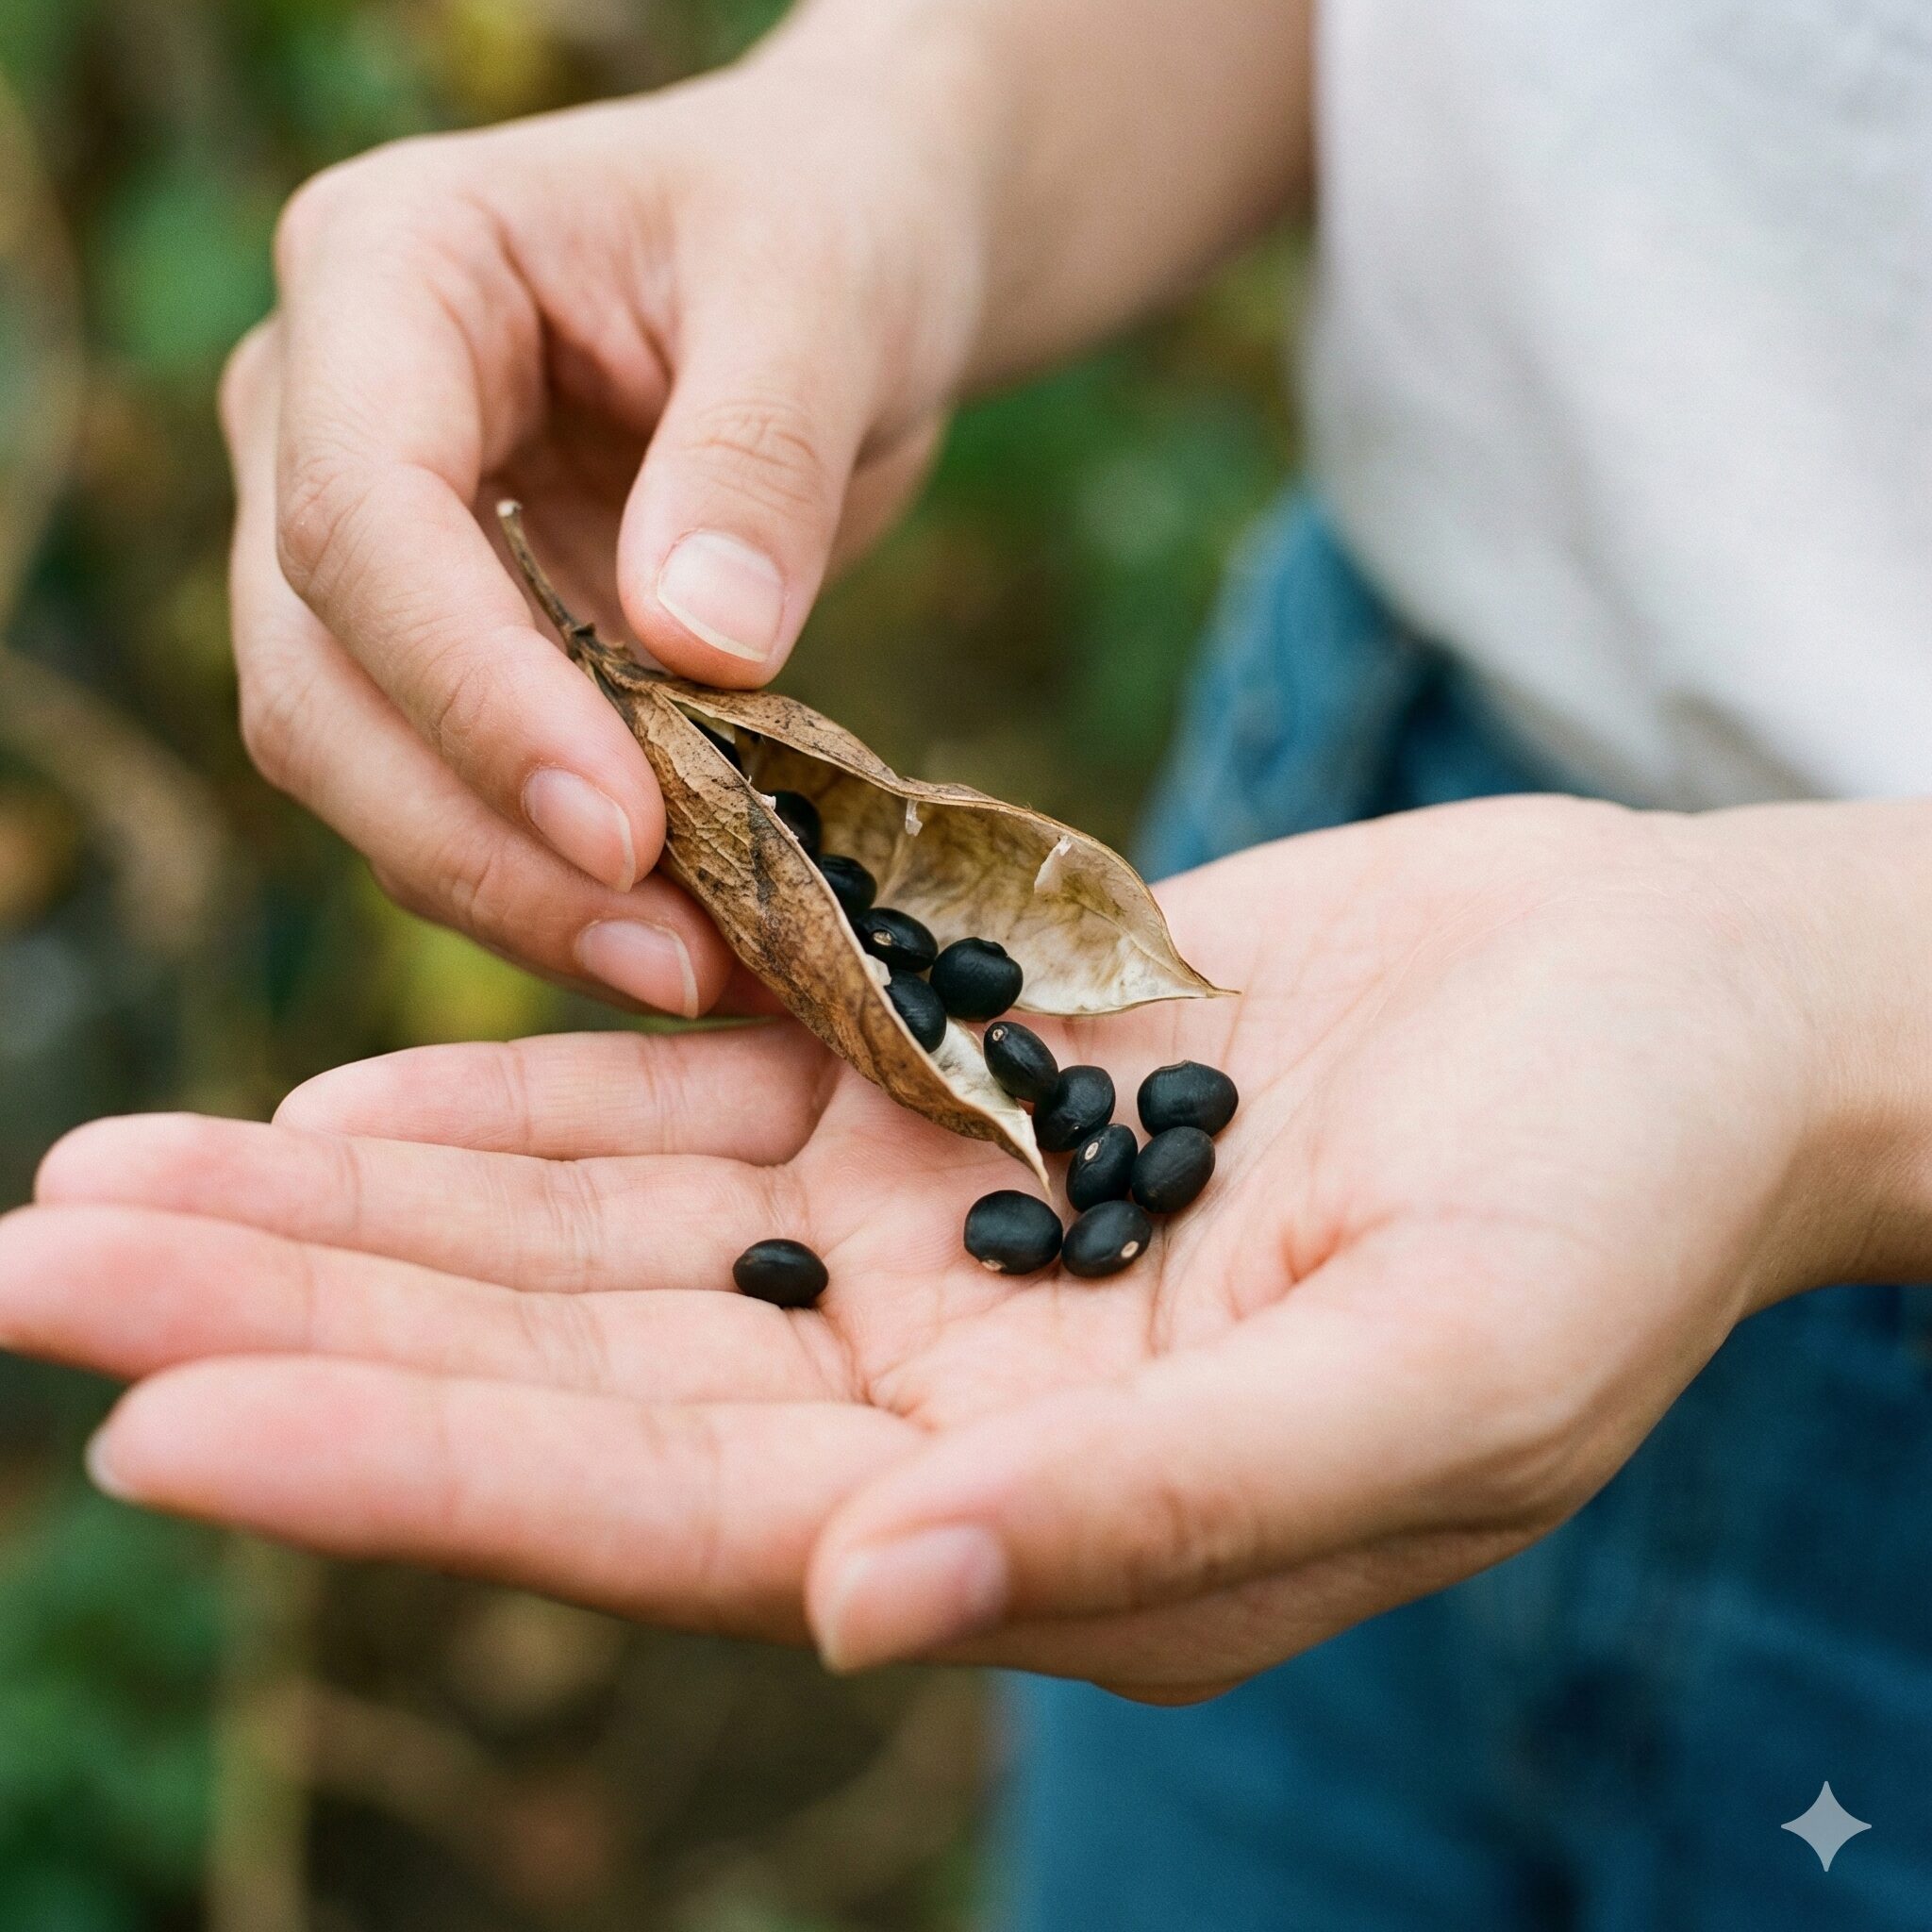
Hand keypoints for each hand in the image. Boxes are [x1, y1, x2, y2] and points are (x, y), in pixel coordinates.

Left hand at [3, 797, 1886, 1699]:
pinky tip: (355, 1090)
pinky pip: (688, 1103)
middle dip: (302, 1320)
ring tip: (119, 1170)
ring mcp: (932, 1235)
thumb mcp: (1436, 1382)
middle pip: (564, 1370)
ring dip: (358, 1201)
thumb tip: (861, 1610)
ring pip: (582, 1230)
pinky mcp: (951, 1086)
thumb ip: (1161, 1519)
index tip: (161, 1415)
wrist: (1673, 1010)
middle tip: (41, 1266)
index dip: (413, 1461)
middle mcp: (946, 1399)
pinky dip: (520, 1100)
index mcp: (1048, 1518)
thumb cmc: (1618, 1204)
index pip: (665, 1511)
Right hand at [219, 0, 1309, 1013]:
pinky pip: (451, 788)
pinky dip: (547, 879)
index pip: (363, 517)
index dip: (476, 692)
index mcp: (385, 272)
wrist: (829, 256)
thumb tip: (698, 645)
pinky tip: (676, 937)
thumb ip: (758, 455)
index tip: (622, 826)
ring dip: (508, 891)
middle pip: (321, 676)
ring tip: (689, 969)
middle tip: (668, 953)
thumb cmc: (822, 229)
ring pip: (357, 762)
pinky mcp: (440, 642)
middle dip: (480, 839)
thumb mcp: (823, 298)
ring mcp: (365, 541)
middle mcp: (322, 414)